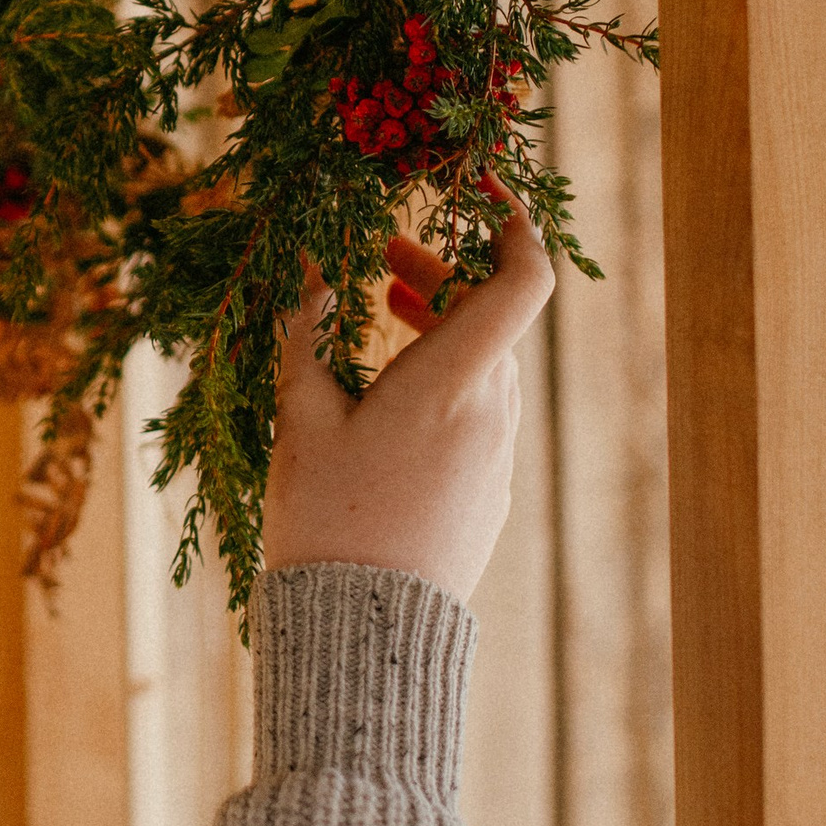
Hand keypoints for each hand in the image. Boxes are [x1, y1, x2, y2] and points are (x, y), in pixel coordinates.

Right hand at [259, 197, 553, 605]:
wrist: (364, 633)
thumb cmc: (326, 519)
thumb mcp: (302, 417)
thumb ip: (306, 333)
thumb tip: (306, 267)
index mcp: (455, 381)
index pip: (523, 278)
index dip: (513, 222)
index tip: (475, 192)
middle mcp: (494, 411)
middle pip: (491, 315)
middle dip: (441, 274)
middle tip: (380, 258)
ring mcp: (497, 455)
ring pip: (485, 363)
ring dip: (439, 327)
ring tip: (376, 318)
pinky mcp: (488, 492)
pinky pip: (478, 412)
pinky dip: (443, 379)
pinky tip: (385, 396)